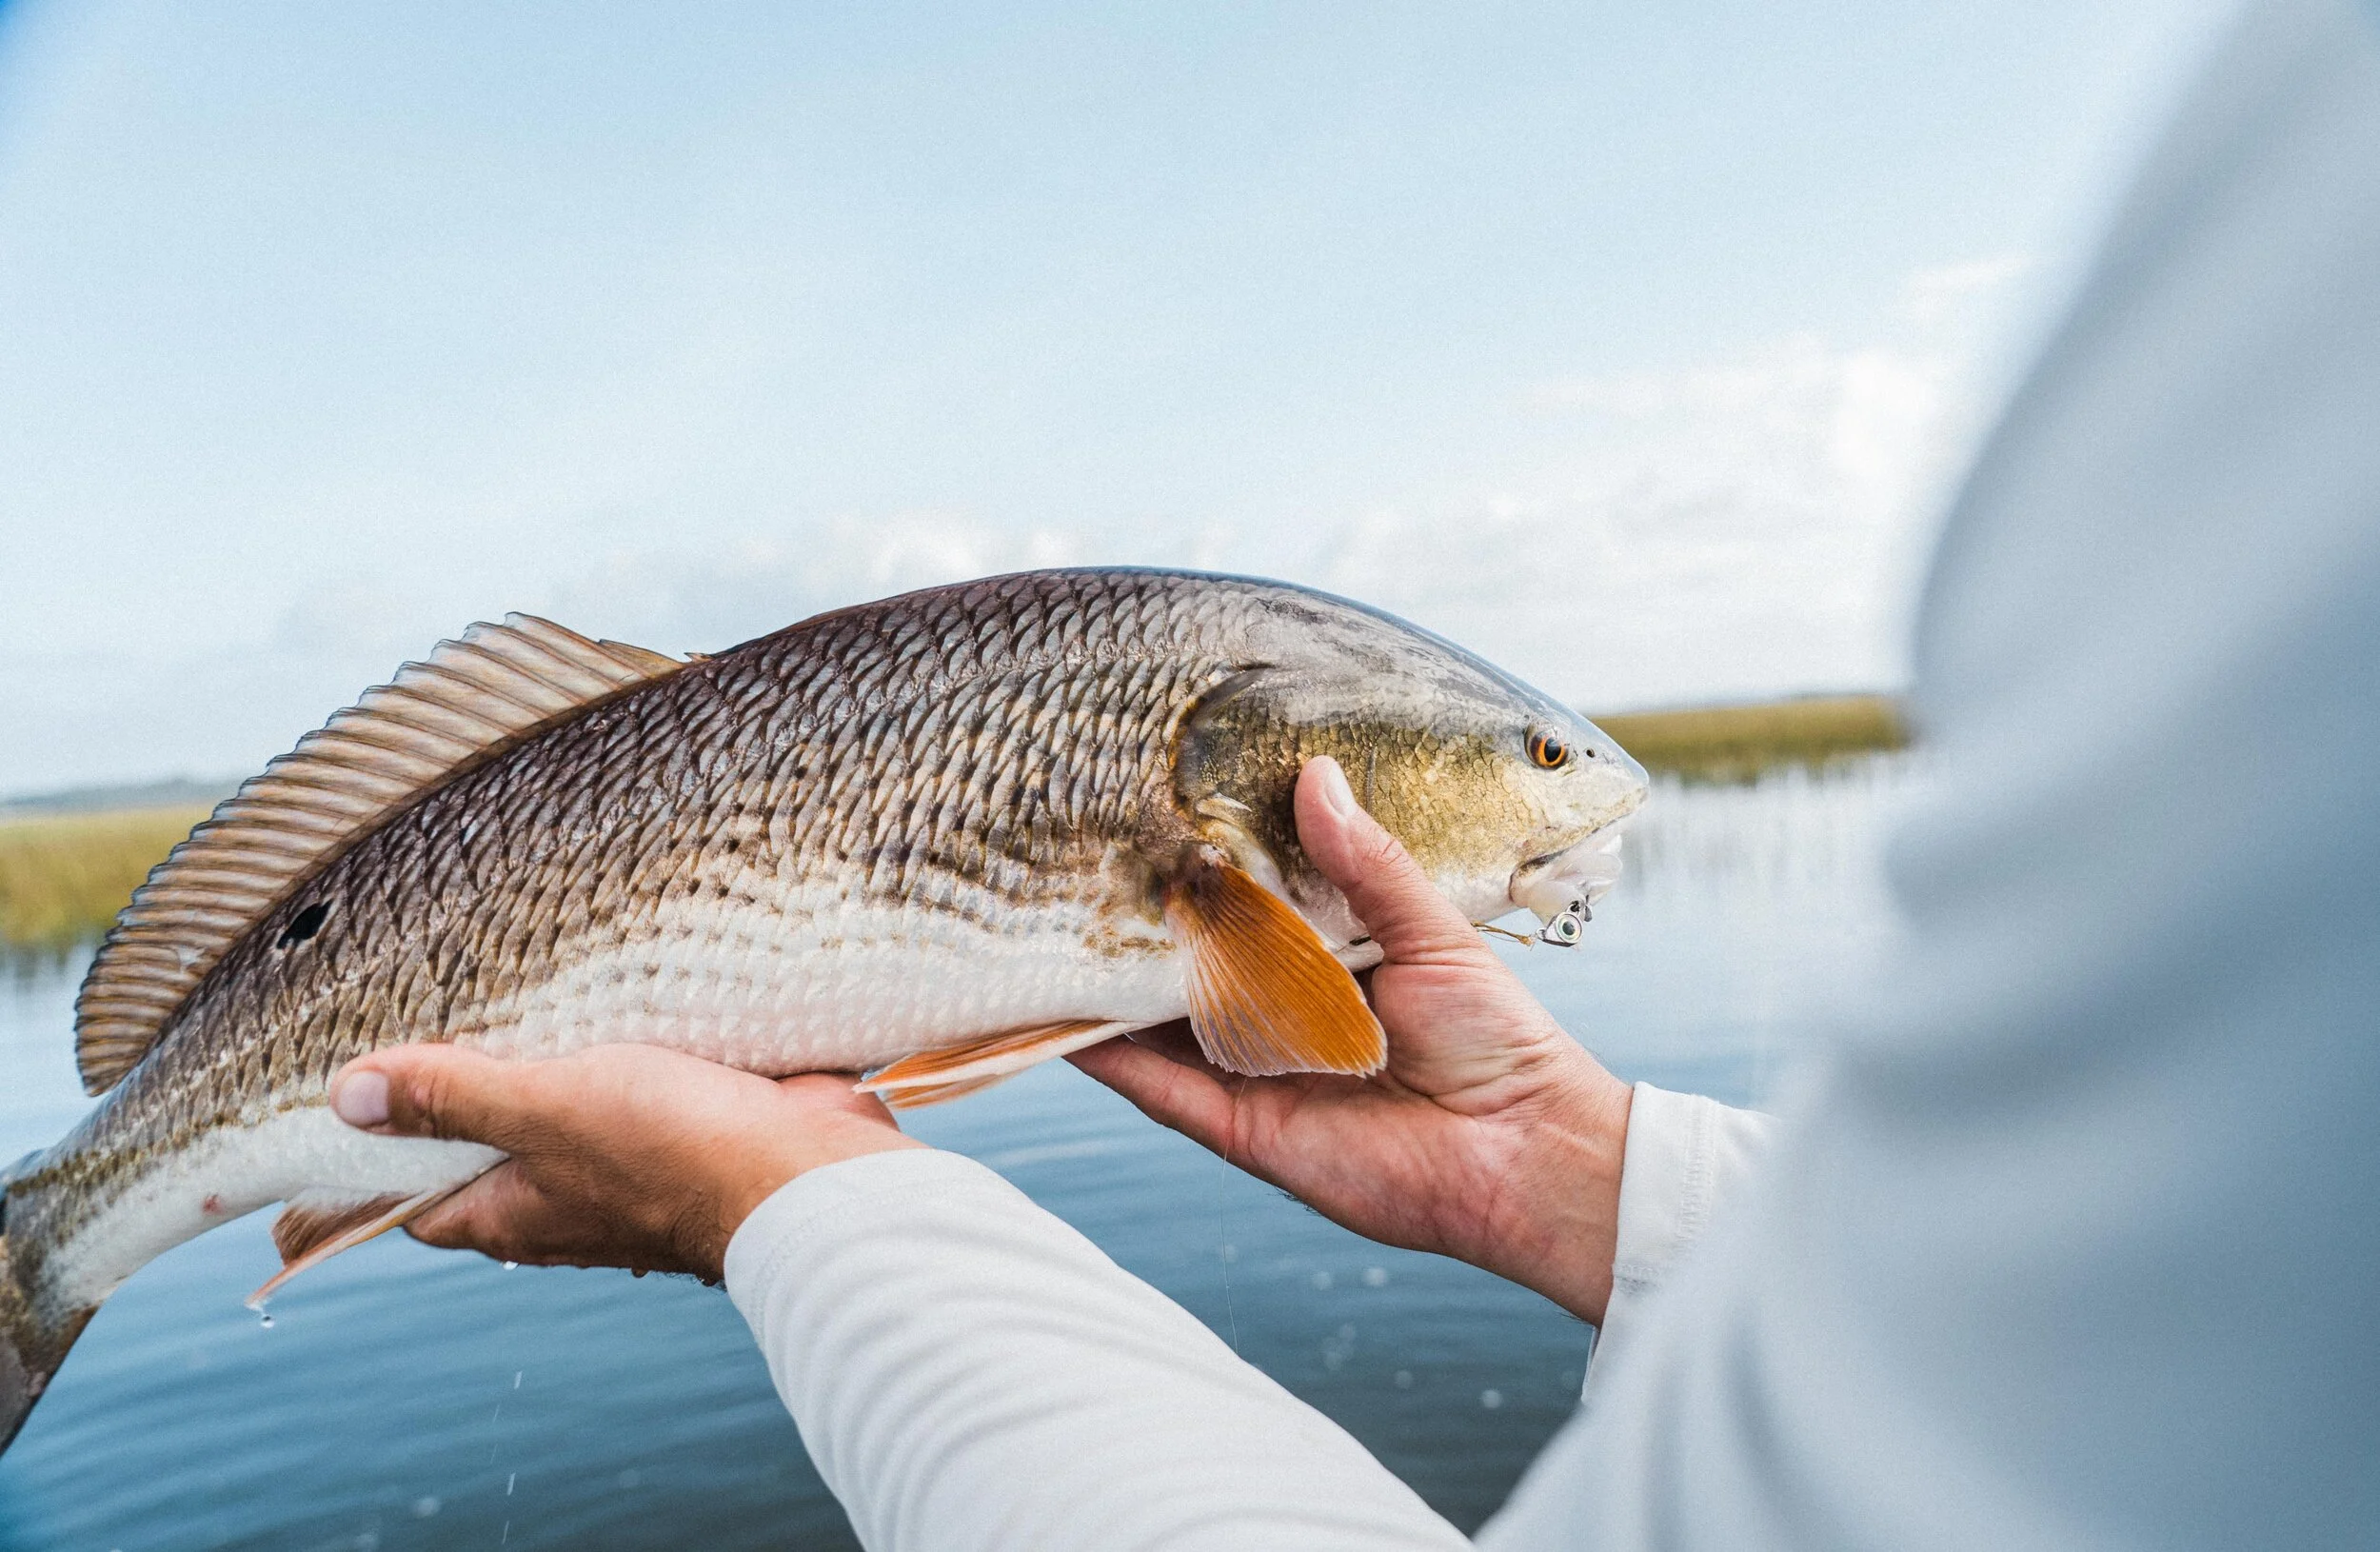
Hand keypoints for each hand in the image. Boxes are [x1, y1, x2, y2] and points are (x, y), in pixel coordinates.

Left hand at [329, 1043, 921, 1282]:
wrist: (809, 1172)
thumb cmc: (676, 1153)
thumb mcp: (548, 1110)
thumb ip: (456, 1097)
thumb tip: (348, 1097)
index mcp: (515, 1210)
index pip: (415, 1199)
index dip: (375, 1156)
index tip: (348, 1098)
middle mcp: (568, 1200)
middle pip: (489, 1151)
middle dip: (463, 1094)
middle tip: (432, 1015)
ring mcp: (633, 1166)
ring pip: (569, 1114)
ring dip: (552, 1063)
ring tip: (517, 988)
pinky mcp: (691, 1125)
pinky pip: (640, 1085)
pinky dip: (622, 1047)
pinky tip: (614, 995)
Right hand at [1070, 756, 1635, 1323]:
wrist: (1522, 1154)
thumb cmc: (1497, 1037)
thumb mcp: (1433, 932)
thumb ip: (1367, 862)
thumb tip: (1315, 774)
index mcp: (1324, 961)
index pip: (1243, 908)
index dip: (1197, 869)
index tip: (1143, 816)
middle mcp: (1277, 1014)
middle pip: (1185, 962)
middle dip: (1132, 921)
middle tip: (1071, 862)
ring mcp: (1250, 1070)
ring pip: (1153, 1023)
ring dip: (1101, 983)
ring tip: (1039, 925)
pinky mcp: (1236, 1128)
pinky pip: (1156, 1088)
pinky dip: (1104, 1056)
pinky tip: (1055, 1014)